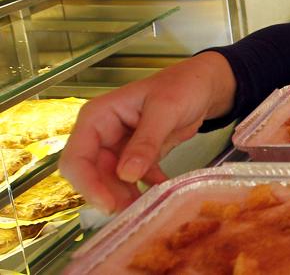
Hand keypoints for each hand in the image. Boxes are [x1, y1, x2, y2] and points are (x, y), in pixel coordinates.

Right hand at [59, 52, 234, 213]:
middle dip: (109, 195)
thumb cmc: (183, 86)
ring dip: (126, 196)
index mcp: (98, 117)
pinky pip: (133, 180)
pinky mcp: (136, 157)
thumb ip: (146, 141)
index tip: (108, 204)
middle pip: (93, 175)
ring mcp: (118, 147)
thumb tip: (126, 174)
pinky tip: (162, 190)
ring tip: (146, 206)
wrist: (204, 85)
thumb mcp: (166, 109)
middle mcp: (102, 134)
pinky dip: (145, 188)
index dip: (87, 185)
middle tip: (132, 212)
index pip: (77, 158)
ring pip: (111, 181)